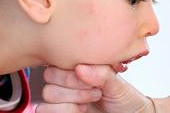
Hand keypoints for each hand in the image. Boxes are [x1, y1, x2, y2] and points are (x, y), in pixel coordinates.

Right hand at [37, 64, 152, 112]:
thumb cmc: (124, 99)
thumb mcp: (117, 83)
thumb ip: (101, 73)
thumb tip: (80, 68)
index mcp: (78, 67)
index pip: (58, 62)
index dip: (72, 72)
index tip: (91, 79)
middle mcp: (67, 81)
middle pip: (49, 77)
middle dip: (73, 86)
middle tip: (95, 91)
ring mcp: (63, 98)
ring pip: (48, 94)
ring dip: (71, 100)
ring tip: (91, 101)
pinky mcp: (61, 112)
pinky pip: (45, 110)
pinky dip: (64, 110)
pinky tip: (81, 110)